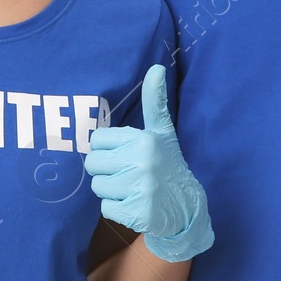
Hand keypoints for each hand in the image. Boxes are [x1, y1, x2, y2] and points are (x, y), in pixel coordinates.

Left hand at [85, 64, 212, 261]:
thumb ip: (155, 101)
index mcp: (144, 139)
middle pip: (92, 164)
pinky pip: (105, 209)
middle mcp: (142, 162)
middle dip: (107, 170)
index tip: (128, 154)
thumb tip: (157, 67)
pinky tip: (135, 204)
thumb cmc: (167, 164)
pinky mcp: (136, 213)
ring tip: (133, 189)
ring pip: (97, 187)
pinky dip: (117, 210)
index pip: (97, 141)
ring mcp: (140, 189)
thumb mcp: (162, 132)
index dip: (109, 149)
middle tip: (129, 173)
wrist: (187, 206)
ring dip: (111, 191)